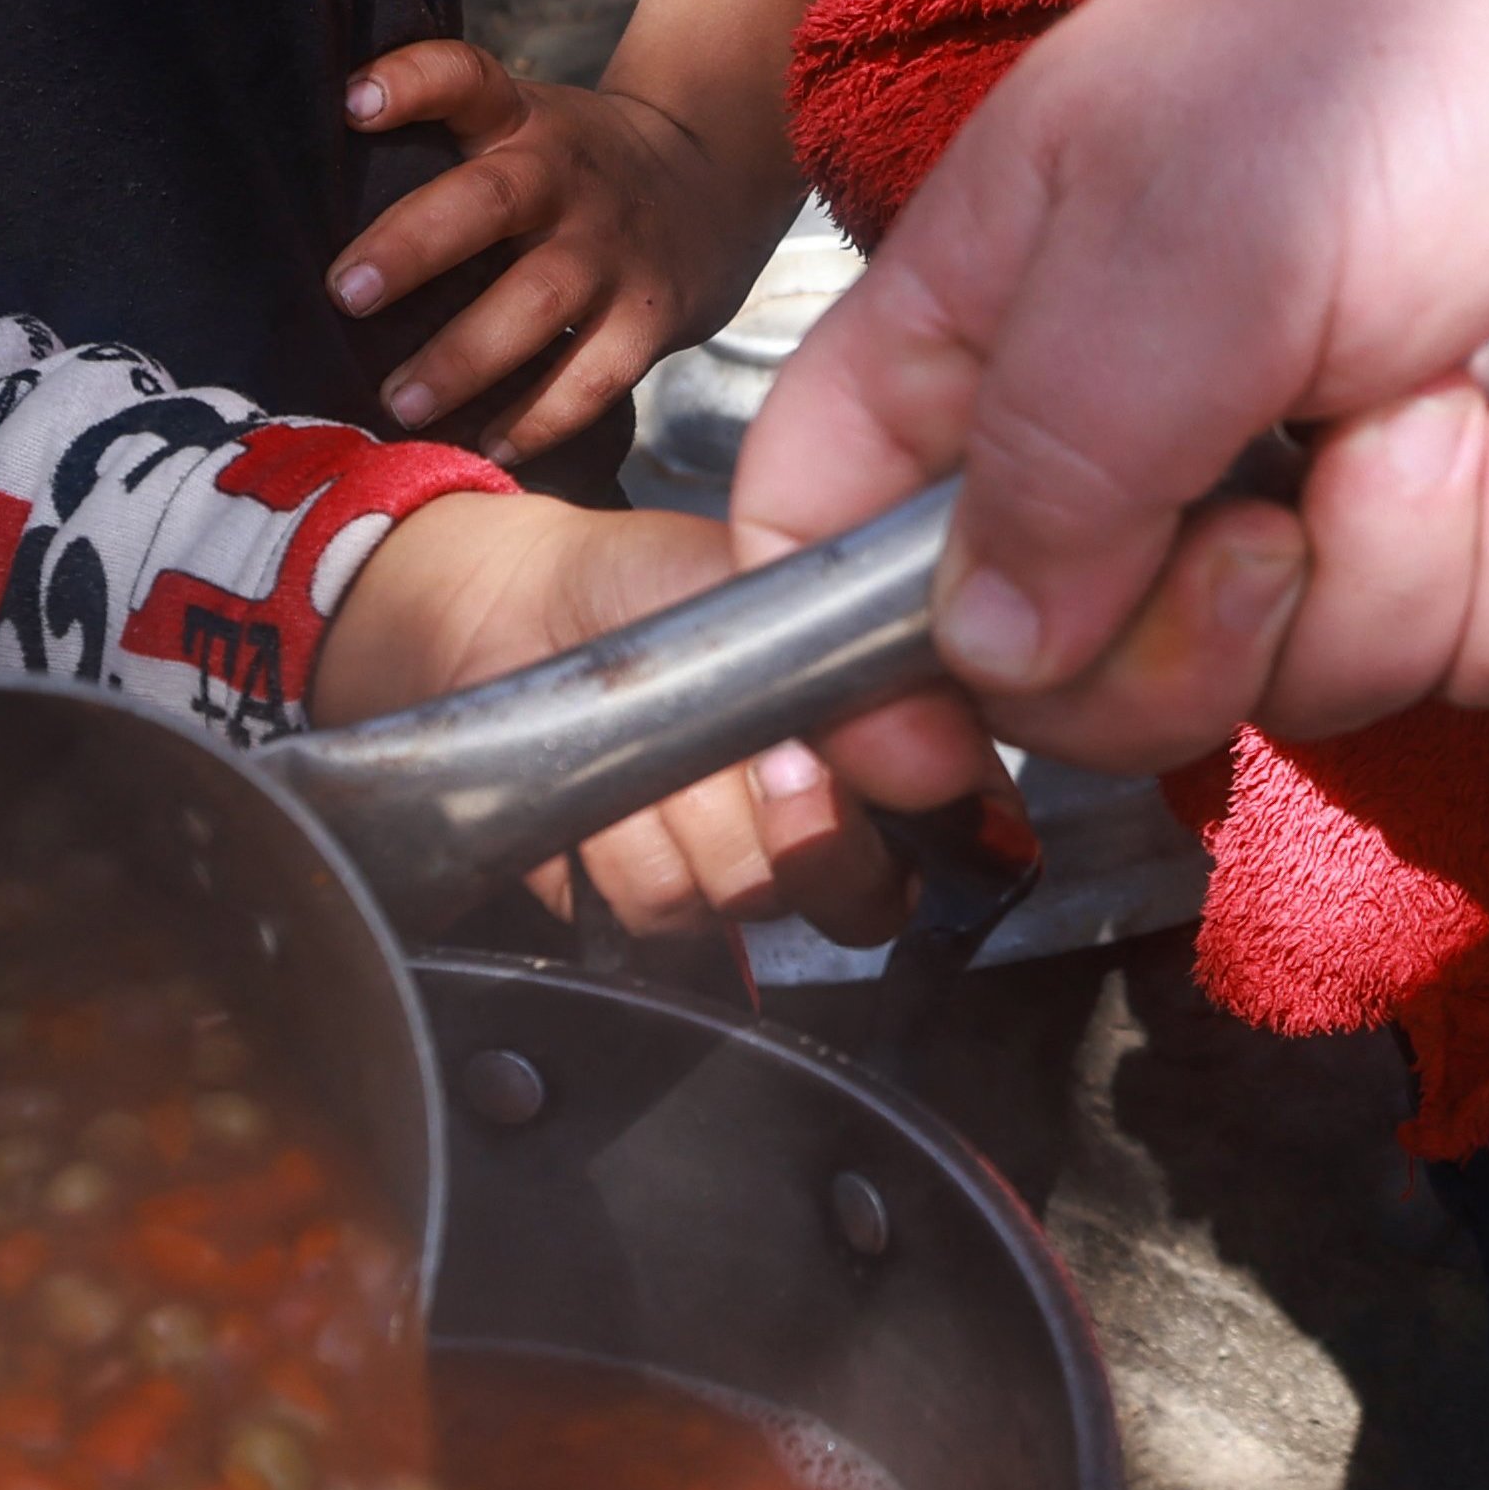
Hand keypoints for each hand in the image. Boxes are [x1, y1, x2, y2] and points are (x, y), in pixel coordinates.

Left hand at [318, 493, 996, 939]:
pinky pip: (652, 909)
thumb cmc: (654, 581)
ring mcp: (740, 878)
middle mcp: (830, 828)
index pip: (964, 830)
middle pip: (859, 895)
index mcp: (891, 743)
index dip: (908, 811)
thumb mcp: (763, 578)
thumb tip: (903, 725)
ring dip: (682, 813)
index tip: (822, 755)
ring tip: (657, 735)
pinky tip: (606, 780)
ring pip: (743, 897)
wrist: (524, 612)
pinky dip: (613, 839)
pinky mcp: (650, 911)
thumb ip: (841, 647)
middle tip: (747, 746)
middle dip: (789, 818)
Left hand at [326, 41, 761, 452]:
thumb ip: (444, 146)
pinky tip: (486, 446)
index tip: (355, 103)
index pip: (467, 78)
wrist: (715, 183)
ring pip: (538, 301)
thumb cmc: (574, 169)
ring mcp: (611, 251)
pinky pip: (592, 376)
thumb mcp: (525, 125)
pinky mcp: (649, 318)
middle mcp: (566, 179)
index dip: (413, 81)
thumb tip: (301, 202)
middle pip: (490, 200)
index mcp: (524, 123)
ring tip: (399, 401)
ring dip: (464, 356)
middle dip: (413, 246)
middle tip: (343, 294)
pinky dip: (539, 417)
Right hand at [730, 0, 1488, 770]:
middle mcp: (1119, 438)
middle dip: (1198, 646)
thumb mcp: (1185, 243)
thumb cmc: (1382, 64)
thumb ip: (1061, 460)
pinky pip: (1469, 662)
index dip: (839, 671)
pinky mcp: (1462, 531)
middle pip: (1070, 683)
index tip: (928, 757)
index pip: (815, 535)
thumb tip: (982, 656)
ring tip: (1449, 398)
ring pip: (1294, 690)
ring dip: (1400, 564)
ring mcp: (1296, 495)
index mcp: (986, 334)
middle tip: (1282, 514)